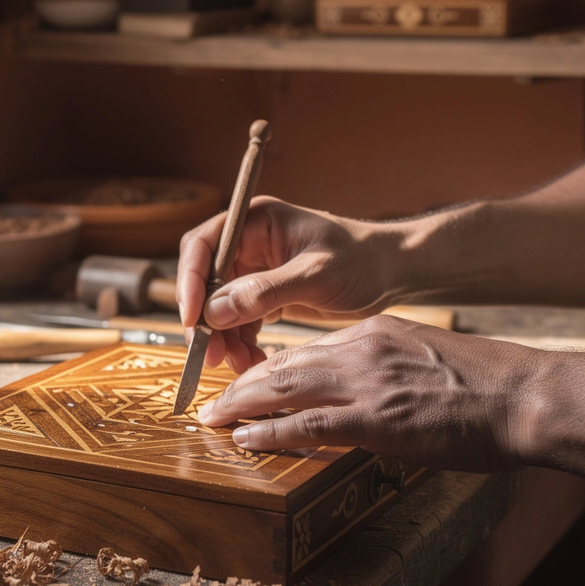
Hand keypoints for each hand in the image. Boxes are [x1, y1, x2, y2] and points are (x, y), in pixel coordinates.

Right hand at [176, 196, 403, 373]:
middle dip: (205, 320)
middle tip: (210, 354)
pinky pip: (239, 321)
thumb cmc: (362, 261)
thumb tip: (213, 310)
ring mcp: (255, 270)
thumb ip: (264, 291)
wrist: (394, 273)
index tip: (193, 318)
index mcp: (255, 222)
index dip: (190, 281)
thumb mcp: (315, 275)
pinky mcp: (265, 295)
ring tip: (238, 363)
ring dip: (223, 337)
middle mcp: (248, 243)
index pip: (202, 246)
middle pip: (204, 281)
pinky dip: (241, 342)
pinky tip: (253, 360)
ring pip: (219, 307)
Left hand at [196, 315, 542, 472]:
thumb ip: (388, 370)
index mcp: (376, 332)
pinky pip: (307, 425)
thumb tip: (364, 397)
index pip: (306, 349)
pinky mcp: (377, 418)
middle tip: (211, 403)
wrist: (528, 397)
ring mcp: (367, 382)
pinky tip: (246, 441)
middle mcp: (363, 348)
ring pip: (283, 388)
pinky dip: (270, 432)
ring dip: (241, 407)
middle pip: (283, 364)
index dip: (269, 369)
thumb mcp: (429, 360)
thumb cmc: (490, 387)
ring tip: (213, 421)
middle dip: (241, 385)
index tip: (247, 384)